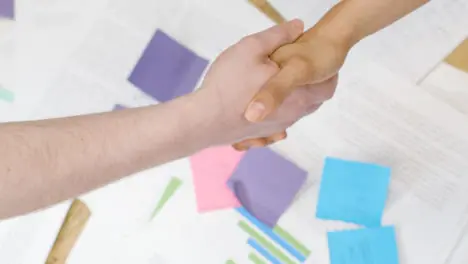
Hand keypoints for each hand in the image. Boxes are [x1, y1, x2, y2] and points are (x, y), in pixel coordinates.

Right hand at [195, 20, 334, 146]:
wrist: (204, 121)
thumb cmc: (228, 83)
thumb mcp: (252, 48)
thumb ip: (278, 35)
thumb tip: (298, 25)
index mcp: (298, 93)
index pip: (326, 85)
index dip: (327, 73)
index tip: (321, 64)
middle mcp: (292, 115)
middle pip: (312, 101)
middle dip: (310, 87)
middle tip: (305, 74)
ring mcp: (276, 128)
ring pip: (294, 113)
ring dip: (292, 101)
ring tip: (284, 88)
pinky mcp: (260, 136)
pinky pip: (277, 126)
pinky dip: (276, 115)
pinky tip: (267, 109)